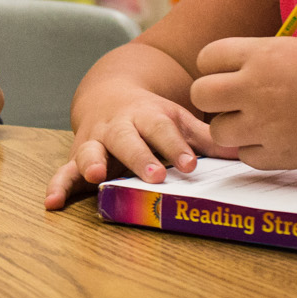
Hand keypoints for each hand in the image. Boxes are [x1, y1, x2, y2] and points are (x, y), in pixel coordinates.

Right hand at [44, 86, 235, 209]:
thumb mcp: (176, 118)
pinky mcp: (76, 157)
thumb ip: (203, 138)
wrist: (107, 93)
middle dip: (140, 156)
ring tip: (95, 174)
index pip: (163, 129)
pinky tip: (52, 203)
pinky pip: (63, 171)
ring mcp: (94, 141)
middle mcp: (118, 126)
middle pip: (128, 139)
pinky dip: (57, 186)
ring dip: (92, 162)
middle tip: (154, 174)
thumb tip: (244, 150)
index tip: (191, 165)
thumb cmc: (149, 115)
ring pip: (91, 149)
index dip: (175, 146)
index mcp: (146, 115)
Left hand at [191, 36, 296, 168]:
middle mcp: (255, 88)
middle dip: (213, 98)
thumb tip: (227, 70)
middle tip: (234, 100)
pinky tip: (278, 139)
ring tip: (259, 121)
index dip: (217, 66)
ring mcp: (266, 124)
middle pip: (200, 95)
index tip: (232, 71)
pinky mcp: (280, 154)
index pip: (207, 58)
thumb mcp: (294, 47)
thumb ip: (256, 59)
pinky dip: (256, 150)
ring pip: (217, 131)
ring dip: (232, 127)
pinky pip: (245, 156)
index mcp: (260, 55)